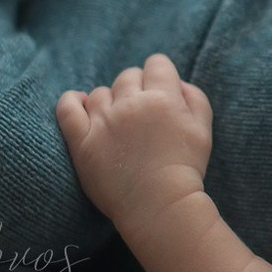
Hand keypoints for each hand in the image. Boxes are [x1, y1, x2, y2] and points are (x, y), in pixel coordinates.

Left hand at [56, 54, 212, 224]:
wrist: (160, 206)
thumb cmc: (185, 169)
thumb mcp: (204, 129)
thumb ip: (194, 97)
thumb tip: (177, 82)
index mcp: (163, 98)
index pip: (157, 64)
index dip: (159, 75)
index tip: (159, 91)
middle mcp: (131, 104)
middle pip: (128, 76)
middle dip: (136, 89)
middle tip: (141, 115)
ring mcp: (103, 122)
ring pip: (100, 93)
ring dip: (110, 102)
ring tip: (117, 124)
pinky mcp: (81, 141)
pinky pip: (67, 108)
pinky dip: (71, 101)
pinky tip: (79, 103)